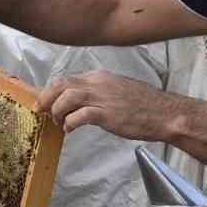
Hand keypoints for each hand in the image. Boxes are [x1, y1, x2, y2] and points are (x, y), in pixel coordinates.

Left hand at [38, 70, 179, 138]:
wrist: (164, 113)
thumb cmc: (144, 105)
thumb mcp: (117, 90)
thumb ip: (98, 92)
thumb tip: (81, 101)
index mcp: (99, 77)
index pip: (66, 79)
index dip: (51, 91)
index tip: (46, 102)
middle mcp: (98, 83)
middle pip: (61, 84)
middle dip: (47, 98)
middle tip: (42, 112)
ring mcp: (102, 98)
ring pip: (66, 97)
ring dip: (57, 111)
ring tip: (58, 123)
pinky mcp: (107, 114)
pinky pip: (79, 115)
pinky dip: (70, 123)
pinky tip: (70, 129)